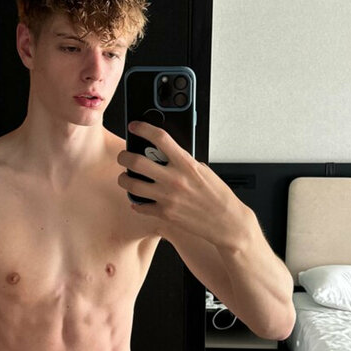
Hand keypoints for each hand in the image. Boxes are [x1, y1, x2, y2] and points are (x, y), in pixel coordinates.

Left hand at [116, 120, 241, 244]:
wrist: (228, 223)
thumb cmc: (219, 197)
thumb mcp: (204, 171)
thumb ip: (183, 162)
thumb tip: (166, 156)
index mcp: (186, 164)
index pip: (160, 138)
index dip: (143, 128)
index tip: (134, 126)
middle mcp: (175, 179)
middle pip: (136, 161)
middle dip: (124, 156)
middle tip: (123, 156)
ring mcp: (168, 198)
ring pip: (132, 185)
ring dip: (124, 179)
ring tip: (125, 178)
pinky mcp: (165, 214)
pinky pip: (140, 206)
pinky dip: (136, 202)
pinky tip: (138, 200)